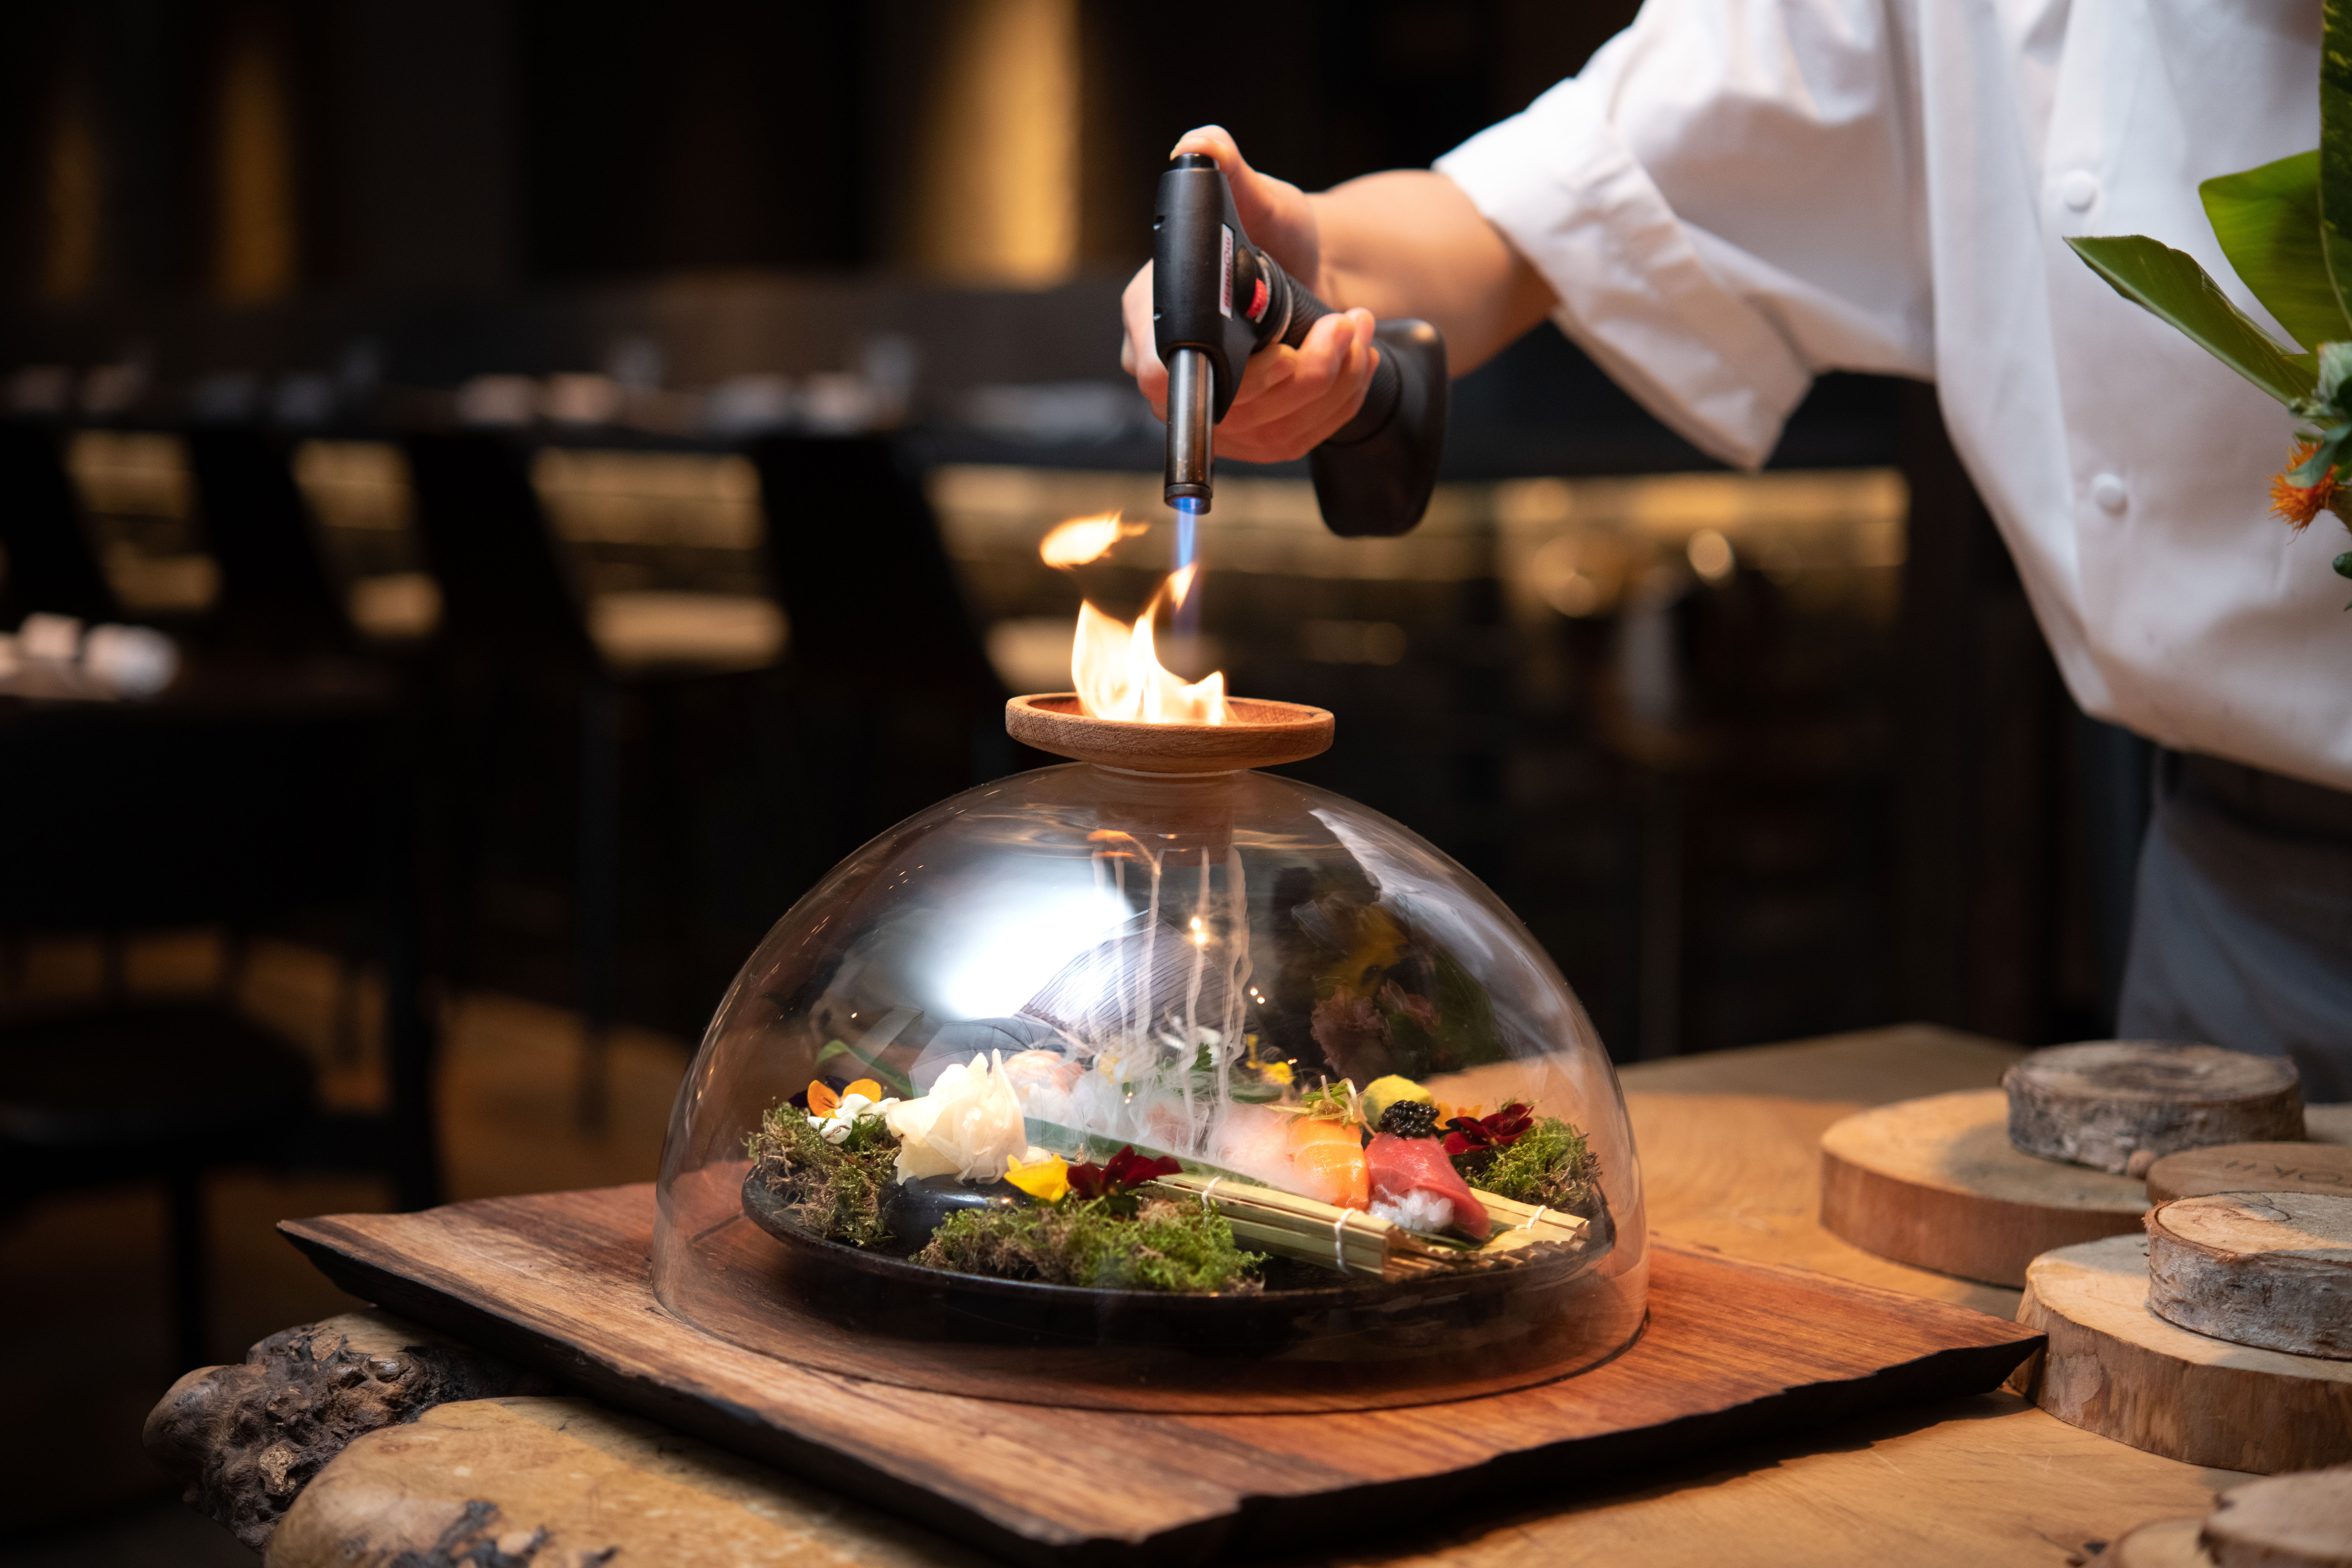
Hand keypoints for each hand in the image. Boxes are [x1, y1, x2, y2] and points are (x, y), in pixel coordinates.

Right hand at [1119, 126, 1379, 462]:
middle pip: (1230, 408)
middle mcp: (1170, 374)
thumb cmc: (1276, 238)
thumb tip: (1199, 145)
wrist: (1310, 276)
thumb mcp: (1260, 198)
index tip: (1275, 352)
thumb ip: (1227, 171)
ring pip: (1270, 429)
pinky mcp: (1252, 439)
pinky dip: (1338, 403)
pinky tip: (1356, 363)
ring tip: (1359, 333)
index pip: (1158, 372)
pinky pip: (1295, 440)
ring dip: (1330, 384)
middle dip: (1300, 372)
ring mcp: (1212, 415)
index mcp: (1149, 317)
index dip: (1211, 373)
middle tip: (1344, 328)